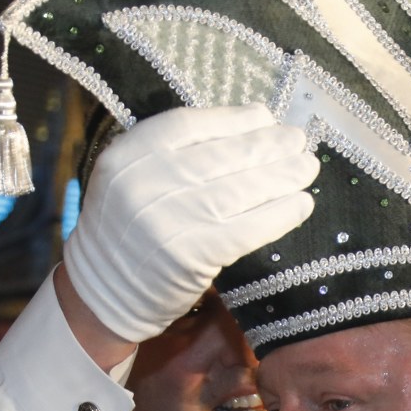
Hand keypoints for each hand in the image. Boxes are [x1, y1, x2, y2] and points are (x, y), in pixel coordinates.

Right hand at [63, 105, 319, 343]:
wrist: (102, 293)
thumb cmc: (127, 232)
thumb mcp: (130, 180)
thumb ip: (171, 155)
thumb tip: (246, 127)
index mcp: (126, 155)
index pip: (188, 125)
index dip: (233, 120)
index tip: (264, 116)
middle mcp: (144, 183)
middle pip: (222, 156)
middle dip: (268, 146)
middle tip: (299, 140)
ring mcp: (168, 220)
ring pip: (240, 189)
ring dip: (283, 176)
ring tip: (308, 168)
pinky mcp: (192, 255)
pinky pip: (247, 229)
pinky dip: (279, 214)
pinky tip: (302, 204)